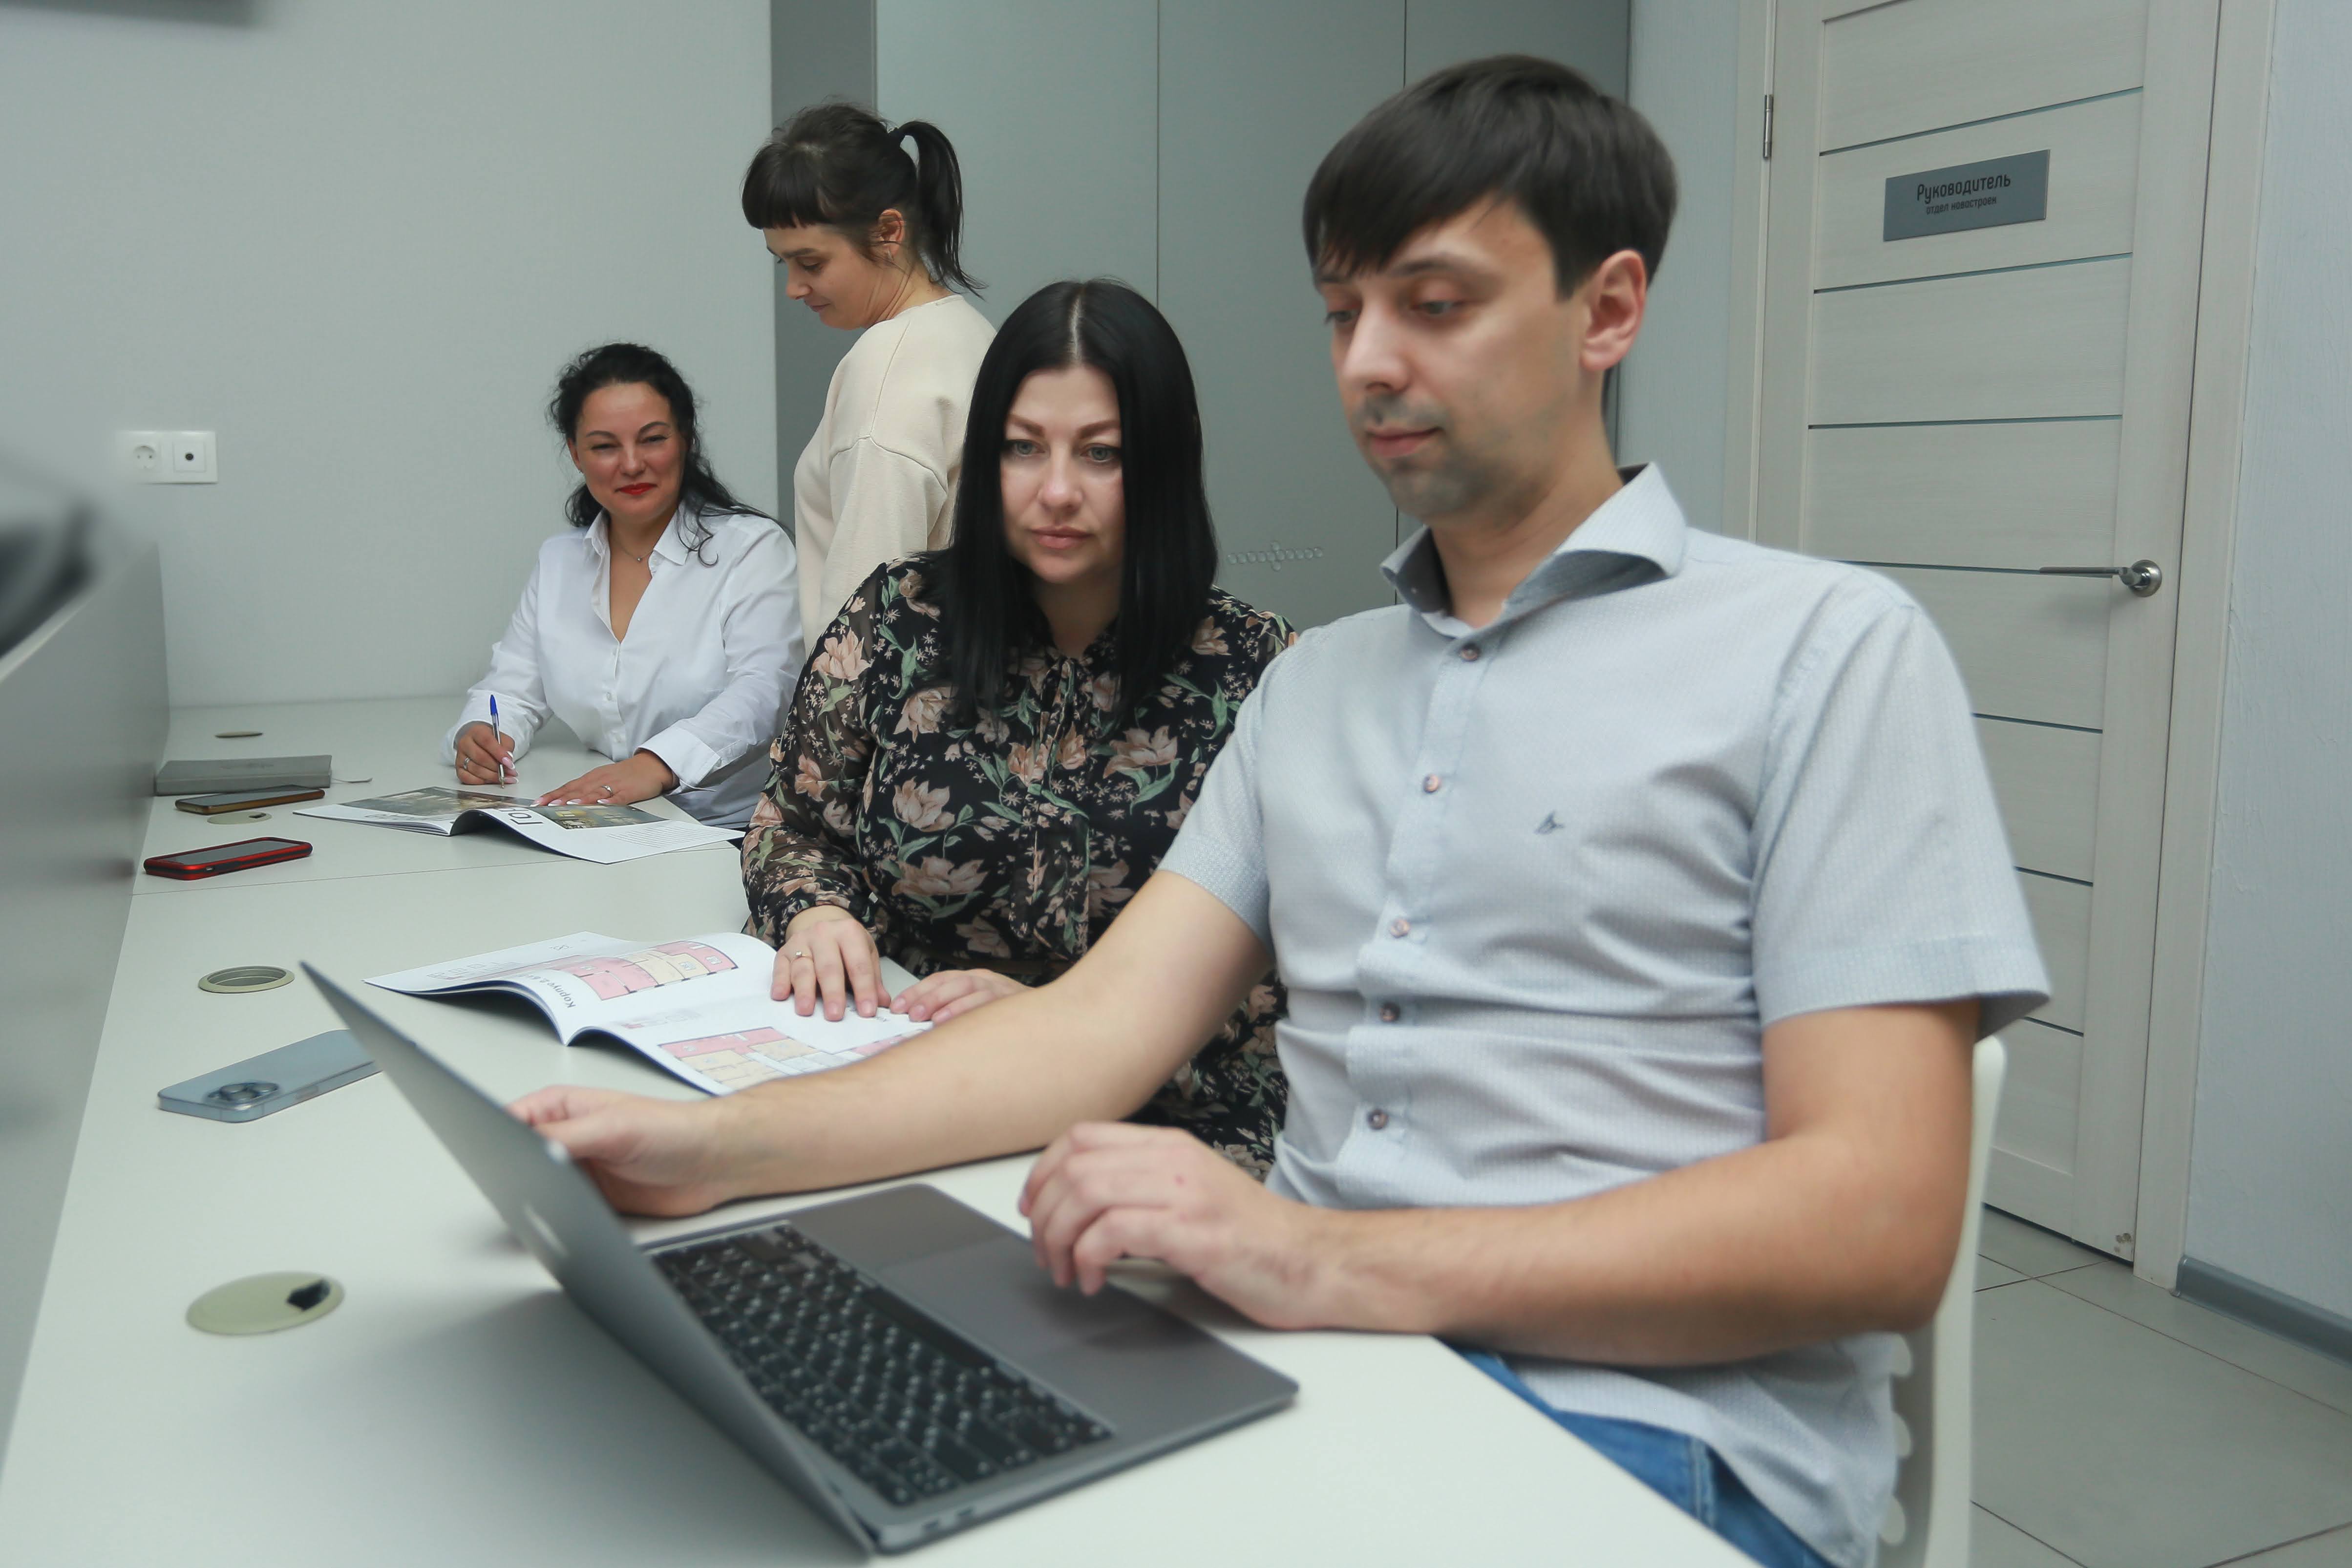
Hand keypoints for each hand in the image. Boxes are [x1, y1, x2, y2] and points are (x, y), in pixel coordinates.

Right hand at [454, 722, 515, 786]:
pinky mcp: (458, 768)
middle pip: (481, 758)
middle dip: (498, 768)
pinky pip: (467, 779)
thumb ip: (507, 747)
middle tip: (510, 772)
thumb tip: (508, 760)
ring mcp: (460, 756)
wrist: (478, 742)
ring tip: (505, 778)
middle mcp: (465, 743)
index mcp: (476, 732)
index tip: (509, 763)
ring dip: (493, 776)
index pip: (487, 741)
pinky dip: (481, 781)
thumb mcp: (502, 738)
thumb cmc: (491, 741)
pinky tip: (491, 780)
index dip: (499, 753)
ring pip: (475, 770)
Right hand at [507, 1084, 742, 1215]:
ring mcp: (577, 1170)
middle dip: (508, 1172)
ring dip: (530, 1196)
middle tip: (500, 1190)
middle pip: (518, 1157)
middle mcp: (567, 1137)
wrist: (713, 1164)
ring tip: (521, 1207)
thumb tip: (527, 1146)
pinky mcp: (589, 1200)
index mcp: (563, 1108)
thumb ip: (567, 1136)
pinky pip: (558, 1209)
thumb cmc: (674, 1129)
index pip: (512, 1120)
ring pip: (534, 1186)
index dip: (493, 1137)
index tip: (481, 1155)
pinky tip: (549, 1221)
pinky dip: (551, 1216)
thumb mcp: (614, 1128)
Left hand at [537, 750, 675, 806]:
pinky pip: (617, 797)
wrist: (651, 766)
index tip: (538, 802)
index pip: (569, 786)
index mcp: (593, 777)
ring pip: (594, 793)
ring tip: (567, 805)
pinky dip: (609, 801)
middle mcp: (600, 780)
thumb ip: (588, 790)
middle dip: (560, 798)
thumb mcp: (604, 779)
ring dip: (580, 799)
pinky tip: (601, 805)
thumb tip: (570, 801)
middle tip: (545, 805)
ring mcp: (614, 785)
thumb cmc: (627, 774)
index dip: (553, 794)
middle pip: (577, 789)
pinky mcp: (629, 791)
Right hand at [775, 906, 890, 1018]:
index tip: (867, 1011)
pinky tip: (781, 996)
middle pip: (829, 967)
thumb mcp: (865, 955)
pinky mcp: (783, 952)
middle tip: (835, 1015)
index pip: (859, 965)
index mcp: (849, 932)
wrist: (822, 929)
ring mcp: (801, 941)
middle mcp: (823, 933)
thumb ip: (873, 979)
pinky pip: (780, 968)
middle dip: (833, 992)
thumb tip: (884, 1003)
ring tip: (806, 1010)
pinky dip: (780, 982)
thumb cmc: (846, 948)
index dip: (864, 989)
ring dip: (804, 991)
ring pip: (803, 968)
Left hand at [893, 967, 1026, 1023]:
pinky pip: (991, 1004)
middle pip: (952, 982)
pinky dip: (972, 1012)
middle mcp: (985, 980)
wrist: (1049, 1017)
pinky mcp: (1014, 1002)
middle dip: (929, 996)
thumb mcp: (976, 1010)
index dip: (916, 992)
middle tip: (910, 1014)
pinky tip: (959, 1024)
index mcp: (972, 979)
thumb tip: (919, 1028)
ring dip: (949, 1003)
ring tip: (930, 1020)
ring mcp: (1001, 989)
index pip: (939, 979)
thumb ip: (952, 1013)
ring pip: (971, 989)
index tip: (896, 1007)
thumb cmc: (1006, 1019)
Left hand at [1019, 1122, 1326, 1325]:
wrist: (1311, 1262)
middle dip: (1044, 1216)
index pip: (1081, 1137)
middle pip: (1074, 1167)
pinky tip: (1094, 1282)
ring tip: (1066, 1272)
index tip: (1033, 1210)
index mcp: (1170, 1147)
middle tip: (1045, 1255)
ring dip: (1060, 1240)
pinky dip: (1088, 1259)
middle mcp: (1174, 1162)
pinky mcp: (1193, 1234)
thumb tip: (1079, 1208)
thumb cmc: (1251, 1238)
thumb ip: (1142, 1188)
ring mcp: (1185, 1195)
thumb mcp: (1191, 1194)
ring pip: (1086, 1195)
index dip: (1042, 1172)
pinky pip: (1114, 1232)